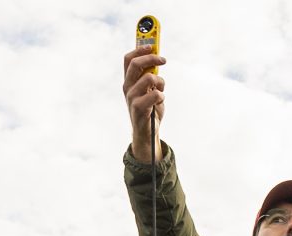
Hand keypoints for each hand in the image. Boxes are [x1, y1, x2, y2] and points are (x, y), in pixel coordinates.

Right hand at [122, 46, 167, 161]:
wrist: (147, 133)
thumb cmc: (150, 109)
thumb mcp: (151, 90)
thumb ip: (152, 77)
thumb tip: (158, 61)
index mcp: (129, 81)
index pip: (128, 59)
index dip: (139, 49)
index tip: (152, 45)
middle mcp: (127, 87)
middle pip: (135, 64)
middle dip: (151, 58)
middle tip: (164, 60)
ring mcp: (131, 97)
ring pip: (149, 78)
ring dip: (160, 83)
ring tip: (161, 92)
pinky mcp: (138, 108)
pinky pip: (155, 94)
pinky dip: (161, 97)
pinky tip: (159, 103)